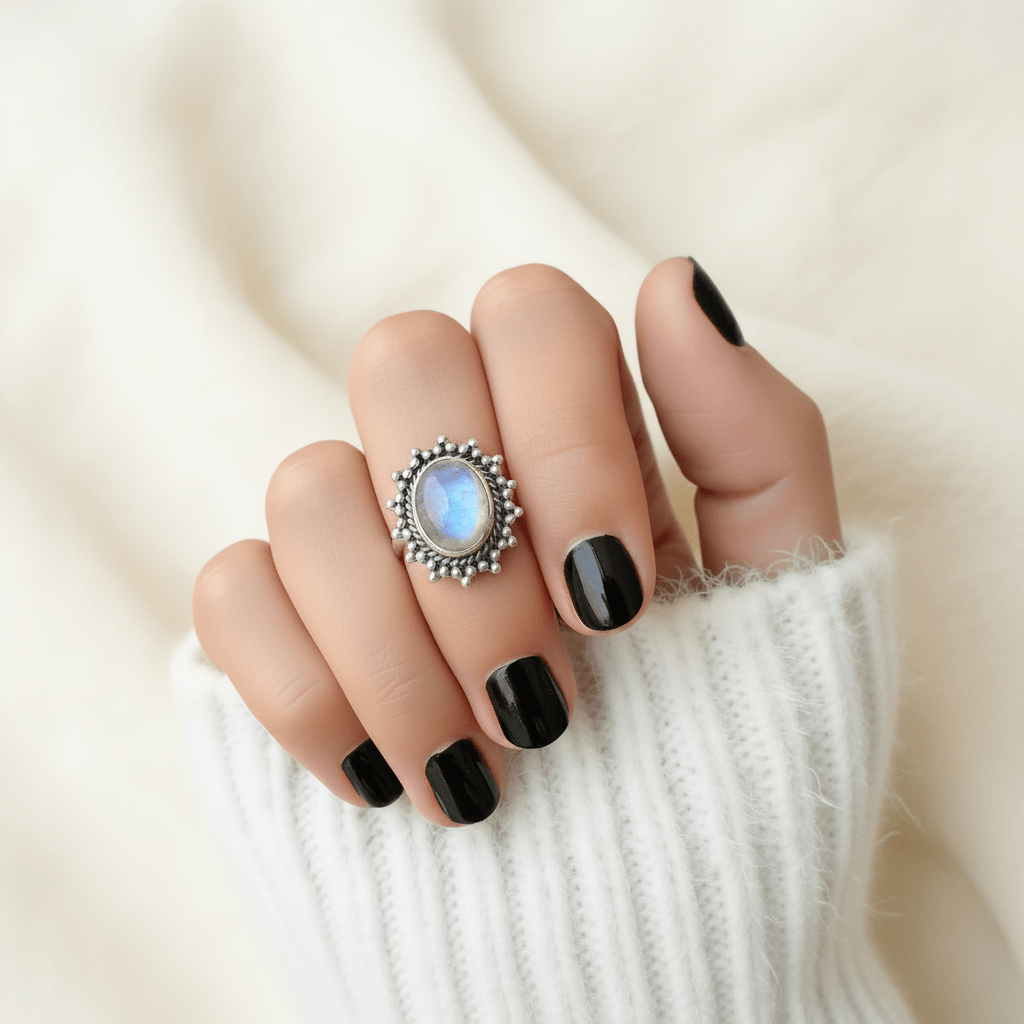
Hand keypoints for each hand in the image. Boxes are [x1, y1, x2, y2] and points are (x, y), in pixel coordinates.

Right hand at [192, 258, 840, 825]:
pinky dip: (307, 691)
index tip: (615, 606)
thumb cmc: (724, 743)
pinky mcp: (280, 625)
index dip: (564, 442)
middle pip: (399, 361)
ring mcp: (359, 539)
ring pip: (307, 488)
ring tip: (478, 771)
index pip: (530, 312)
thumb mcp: (781, 590)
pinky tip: (388, 771)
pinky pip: (231, 592)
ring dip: (396, 649)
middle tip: (544, 695)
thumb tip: (670, 276)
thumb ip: (752, 433)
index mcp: (574, 429)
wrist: (634, 907)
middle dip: (474, 553)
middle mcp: (457, 458)